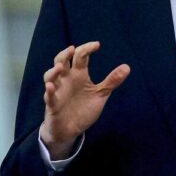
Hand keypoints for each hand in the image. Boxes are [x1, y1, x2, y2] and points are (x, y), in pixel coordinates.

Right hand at [41, 41, 130, 158]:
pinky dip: (49, 91)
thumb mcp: (100, 94)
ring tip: (60, 66)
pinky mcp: (52, 105)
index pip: (80, 56)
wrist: (70, 130)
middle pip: (61, 61)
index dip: (87, 48)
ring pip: (50, 76)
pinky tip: (51, 86)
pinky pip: (48, 97)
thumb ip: (111, 81)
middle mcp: (66, 80)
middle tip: (72, 49)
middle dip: (65, 54)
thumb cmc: (83, 109)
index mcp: (78, 75)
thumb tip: (127, 67)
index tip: (97, 45)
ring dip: (53, 71)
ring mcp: (58, 91)